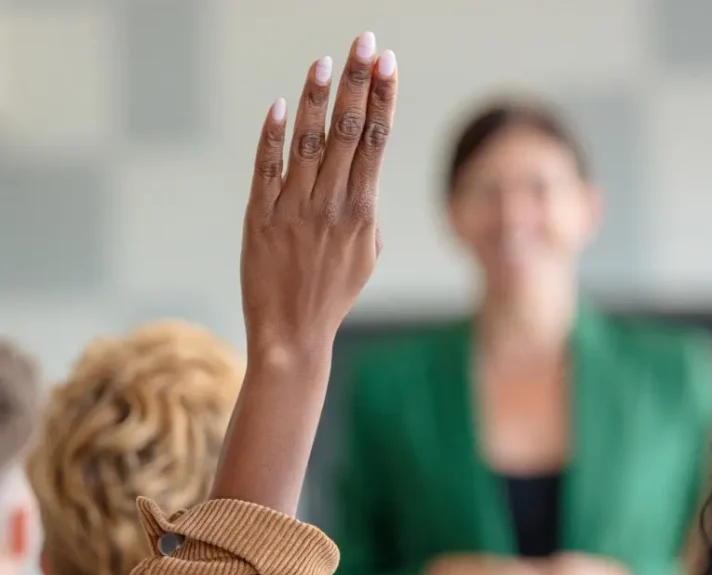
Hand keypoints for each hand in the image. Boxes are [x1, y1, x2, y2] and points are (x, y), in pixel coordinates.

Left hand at [209, 34, 395, 516]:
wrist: (293, 333)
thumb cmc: (332, 292)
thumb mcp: (366, 254)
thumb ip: (365, 209)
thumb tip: (360, 176)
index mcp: (362, 212)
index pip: (375, 143)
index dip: (382, 100)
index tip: (388, 64)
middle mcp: (331, 205)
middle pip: (348, 133)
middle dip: (358, 83)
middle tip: (364, 42)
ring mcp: (294, 210)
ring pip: (309, 144)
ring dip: (318, 99)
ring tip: (325, 61)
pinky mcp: (261, 217)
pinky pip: (267, 168)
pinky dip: (274, 137)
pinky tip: (282, 107)